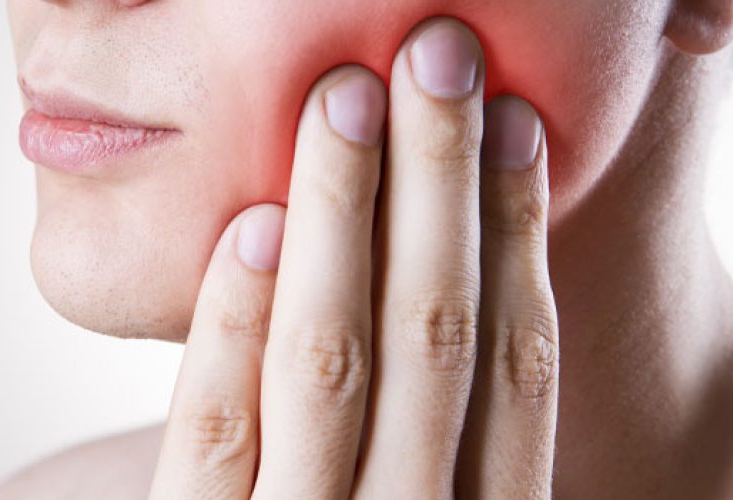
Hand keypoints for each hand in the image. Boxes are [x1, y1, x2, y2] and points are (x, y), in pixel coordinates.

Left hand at [149, 17, 557, 499]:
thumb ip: (430, 445)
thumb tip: (449, 280)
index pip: (513, 369)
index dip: (518, 239)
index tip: (516, 128)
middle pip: (435, 341)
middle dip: (439, 186)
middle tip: (438, 59)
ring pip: (333, 366)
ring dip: (344, 217)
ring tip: (348, 101)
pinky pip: (214, 435)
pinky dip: (237, 322)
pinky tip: (258, 224)